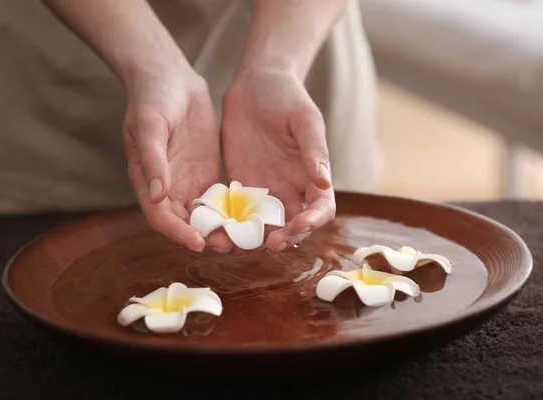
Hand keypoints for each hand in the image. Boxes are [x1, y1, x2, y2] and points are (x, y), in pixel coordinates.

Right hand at [123, 68, 231, 252]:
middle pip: (184, 223)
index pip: (161, 217)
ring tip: (242, 239)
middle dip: (204, 237)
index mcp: (147, 181)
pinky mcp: (205, 173)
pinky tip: (249, 217)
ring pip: (203, 215)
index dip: (178, 232)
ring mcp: (187, 181)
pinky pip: (218, 199)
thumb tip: (158, 196)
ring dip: (220, 229)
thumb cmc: (152, 99)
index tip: (198, 242)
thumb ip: (153, 160)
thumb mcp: (150, 126)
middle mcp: (167, 187)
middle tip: (229, 247)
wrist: (170, 77)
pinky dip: (230, 211)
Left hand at [221, 68, 335, 251]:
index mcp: (312, 176)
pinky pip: (237, 212)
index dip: (312, 222)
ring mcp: (264, 190)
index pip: (320, 209)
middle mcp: (290, 189)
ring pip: (263, 225)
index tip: (297, 225)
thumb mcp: (305, 119)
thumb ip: (314, 150)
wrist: (255, 83)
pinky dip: (230, 223)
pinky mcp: (239, 186)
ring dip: (254, 237)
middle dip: (283, 237)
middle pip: (292, 225)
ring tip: (239, 241)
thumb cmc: (287, 96)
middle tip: (267, 242)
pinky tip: (218, 226)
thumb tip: (324, 181)